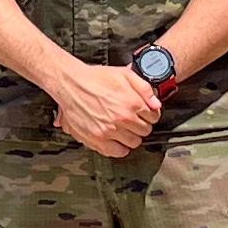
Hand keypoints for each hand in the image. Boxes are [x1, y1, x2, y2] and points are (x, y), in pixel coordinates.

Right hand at [43, 57, 162, 157]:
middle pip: (144, 131)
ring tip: (125, 129)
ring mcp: (110, 131)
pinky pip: (116, 152)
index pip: (153, 117)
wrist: (71, 84)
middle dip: (141, 125)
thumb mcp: (125, 74)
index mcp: (131, 103)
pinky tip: (117, 140)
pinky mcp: (97, 139)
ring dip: (132, 137)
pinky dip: (120, 148)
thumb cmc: (95, 79)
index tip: (145, 114)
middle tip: (134, 120)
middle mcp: (122, 119)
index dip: (150, 114)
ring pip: (133, 143)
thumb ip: (144, 88)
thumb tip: (156, 103)